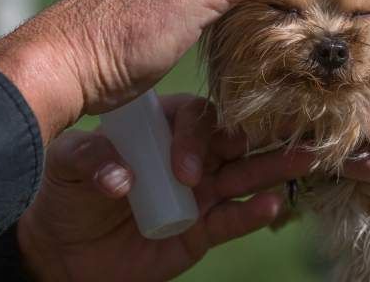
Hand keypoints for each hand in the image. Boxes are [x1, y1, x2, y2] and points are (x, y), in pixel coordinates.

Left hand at [18, 95, 289, 281]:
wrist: (64, 251)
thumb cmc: (67, 195)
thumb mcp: (68, 166)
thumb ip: (89, 158)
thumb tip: (119, 175)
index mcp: (164, 130)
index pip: (197, 118)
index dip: (198, 137)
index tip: (184, 168)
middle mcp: (190, 157)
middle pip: (234, 140)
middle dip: (264, 133)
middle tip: (297, 123)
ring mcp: (201, 193)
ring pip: (245, 175)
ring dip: (275, 166)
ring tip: (305, 158)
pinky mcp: (202, 231)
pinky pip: (233, 219)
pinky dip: (254, 213)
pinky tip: (272, 204)